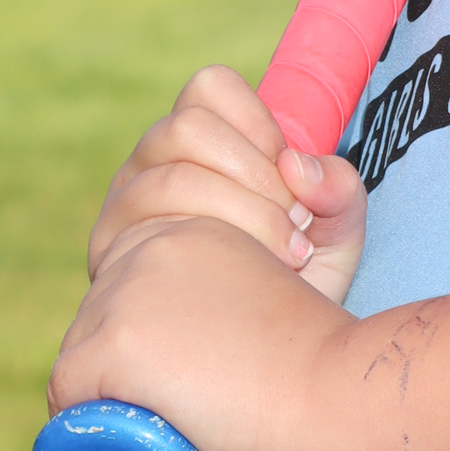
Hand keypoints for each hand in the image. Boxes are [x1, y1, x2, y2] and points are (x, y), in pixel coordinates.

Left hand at [49, 212, 342, 450]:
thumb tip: (295, 164)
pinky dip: (82, 419)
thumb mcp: (328, 252)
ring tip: (150, 423)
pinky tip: (114, 434)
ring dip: (103, 389)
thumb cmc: (334, 342)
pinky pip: (67, 389)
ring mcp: (127, 292)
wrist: (335, 392)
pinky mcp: (115, 341)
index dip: (146, 332)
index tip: (175, 373)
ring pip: (83, 350)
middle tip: (166, 405)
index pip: (131, 282)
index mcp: (194, 229)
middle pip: (100, 313)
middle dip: (121, 361)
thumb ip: (331, 194)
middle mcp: (153, 246)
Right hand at [89, 64, 367, 305]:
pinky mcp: (109, 255)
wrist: (261, 362)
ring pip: (169, 178)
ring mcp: (124, 206)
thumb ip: (340, 191)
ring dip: (241, 214)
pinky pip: (144, 233)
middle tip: (298, 226)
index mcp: (198, 139)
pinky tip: (247, 282)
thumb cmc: (294, 283)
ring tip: (288, 258)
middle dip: (255, 175)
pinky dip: (210, 249)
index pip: (210, 87)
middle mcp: (152, 162)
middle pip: (187, 127)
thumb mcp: (337, 233)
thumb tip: (297, 168)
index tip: (294, 179)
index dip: (259, 124)